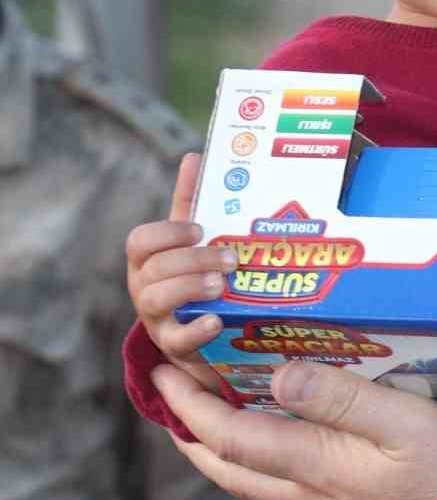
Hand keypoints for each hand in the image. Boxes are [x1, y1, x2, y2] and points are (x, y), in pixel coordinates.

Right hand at [125, 151, 232, 390]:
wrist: (204, 329)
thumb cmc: (193, 272)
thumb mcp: (191, 240)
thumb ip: (191, 203)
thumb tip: (194, 154)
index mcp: (149, 258)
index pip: (141, 241)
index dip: (167, 233)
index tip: (198, 229)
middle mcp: (146, 286)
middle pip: (156, 268)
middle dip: (193, 259)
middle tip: (232, 258)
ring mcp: (157, 317)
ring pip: (158, 300)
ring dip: (191, 288)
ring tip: (222, 284)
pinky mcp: (174, 345)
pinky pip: (177, 340)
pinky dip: (196, 330)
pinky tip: (217, 320)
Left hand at [152, 358, 436, 499]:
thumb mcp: (411, 424)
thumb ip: (345, 400)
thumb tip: (277, 377)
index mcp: (321, 468)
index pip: (234, 438)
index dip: (192, 406)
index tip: (164, 374)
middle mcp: (320, 496)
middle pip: (235, 472)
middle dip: (196, 436)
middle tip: (177, 401)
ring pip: (267, 483)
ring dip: (235, 450)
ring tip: (230, 414)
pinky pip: (303, 488)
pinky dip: (280, 460)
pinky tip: (307, 442)